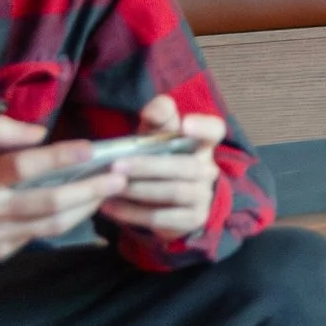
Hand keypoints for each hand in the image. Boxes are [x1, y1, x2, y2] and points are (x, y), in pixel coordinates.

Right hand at [0, 115, 122, 260]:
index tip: (89, 148)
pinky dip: (65, 222)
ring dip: (84, 207)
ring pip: (49, 224)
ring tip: (109, 190)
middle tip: (119, 176)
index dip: (56, 156)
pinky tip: (83, 207)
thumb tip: (38, 134)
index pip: (22, 167)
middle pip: (47, 201)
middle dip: (88, 189)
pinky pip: (36, 237)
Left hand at [99, 96, 223, 241]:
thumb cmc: (159, 160)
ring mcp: (203, 195)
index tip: (184, 124)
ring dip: (139, 190)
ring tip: (110, 188)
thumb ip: (157, 119)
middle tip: (116, 166)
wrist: (168, 205)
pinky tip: (110, 207)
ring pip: (174, 191)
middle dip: (148, 165)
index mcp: (202, 144)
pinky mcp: (192, 218)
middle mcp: (208, 168)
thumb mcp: (156, 138)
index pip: (215, 129)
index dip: (203, 127)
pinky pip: (161, 216)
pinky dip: (132, 212)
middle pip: (185, 165)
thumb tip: (156, 106)